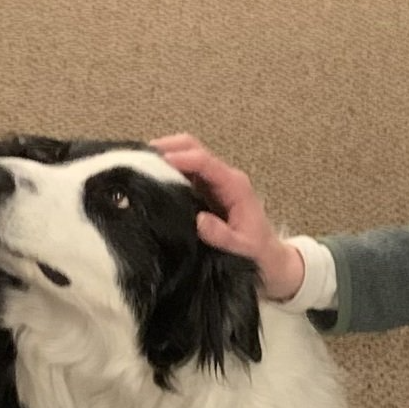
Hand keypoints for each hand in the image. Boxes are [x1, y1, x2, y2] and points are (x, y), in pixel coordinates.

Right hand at [150, 134, 304, 301]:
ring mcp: (214, 183)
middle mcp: (224, 178)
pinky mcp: (206, 191)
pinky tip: (149, 177)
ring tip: (138, 165)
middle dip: (168, 147)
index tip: (156, 162)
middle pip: (194, 148)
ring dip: (165, 155)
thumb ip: (223, 236)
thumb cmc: (258, 253)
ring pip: (187, 156)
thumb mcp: (243, 250)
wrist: (270, 260)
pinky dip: (166, 169)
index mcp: (235, 186)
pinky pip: (185, 172)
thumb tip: (200, 221)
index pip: (205, 162)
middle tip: (138, 157)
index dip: (180, 158)